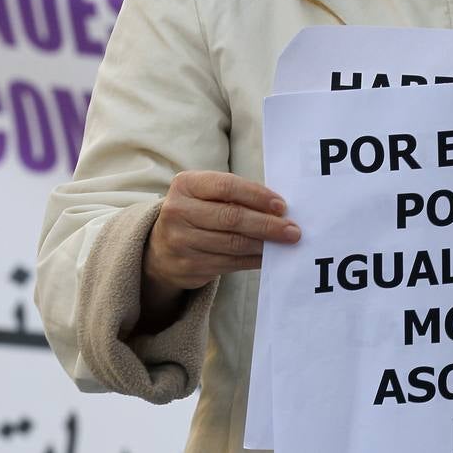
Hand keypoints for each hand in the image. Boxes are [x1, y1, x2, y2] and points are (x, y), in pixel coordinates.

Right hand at [144, 170, 300, 292]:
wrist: (159, 249)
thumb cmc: (196, 213)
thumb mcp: (205, 195)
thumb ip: (234, 196)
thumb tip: (278, 209)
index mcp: (185, 185)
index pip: (227, 186)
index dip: (257, 196)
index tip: (282, 206)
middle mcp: (178, 212)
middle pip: (231, 218)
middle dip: (267, 224)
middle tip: (293, 230)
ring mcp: (181, 242)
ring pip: (233, 244)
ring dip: (264, 244)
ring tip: (286, 243)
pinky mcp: (189, 267)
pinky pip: (230, 263)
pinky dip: (254, 259)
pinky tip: (269, 256)